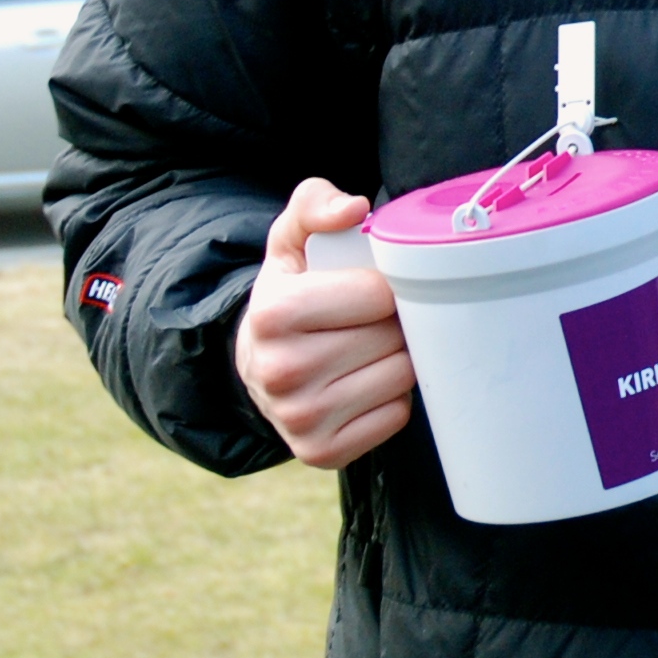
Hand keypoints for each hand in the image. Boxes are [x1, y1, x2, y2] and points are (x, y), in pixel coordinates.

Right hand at [237, 178, 412, 468]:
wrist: (258, 363)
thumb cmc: (291, 293)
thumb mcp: (291, 240)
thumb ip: (315, 204)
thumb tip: (355, 208)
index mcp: (274, 313)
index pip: (378, 294)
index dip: (387, 286)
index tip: (373, 288)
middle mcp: (280, 371)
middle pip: (391, 337)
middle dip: (394, 322)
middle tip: (372, 321)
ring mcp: (299, 418)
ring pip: (400, 377)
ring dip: (397, 359)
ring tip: (368, 349)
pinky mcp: (320, 452)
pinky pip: (394, 417)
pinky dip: (390, 398)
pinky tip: (363, 383)